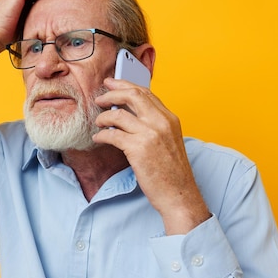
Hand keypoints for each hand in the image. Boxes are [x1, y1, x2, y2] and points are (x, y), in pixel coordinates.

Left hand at [93, 77, 211, 234]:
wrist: (179, 195)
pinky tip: (98, 138)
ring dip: (104, 117)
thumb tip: (130, 113)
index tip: (113, 83)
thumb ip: (155, 125)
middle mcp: (161, 122)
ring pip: (118, 114)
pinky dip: (102, 135)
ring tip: (98, 122)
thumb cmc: (172, 173)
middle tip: (100, 98)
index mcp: (170, 119)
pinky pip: (112, 134)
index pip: (146, 93)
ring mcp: (150, 134)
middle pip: (132, 95)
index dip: (126, 85)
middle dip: (112, 93)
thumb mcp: (169, 141)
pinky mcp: (138, 148)